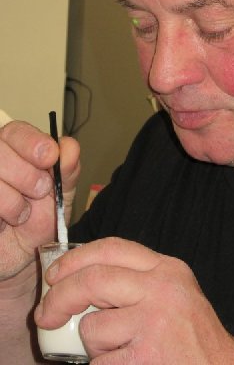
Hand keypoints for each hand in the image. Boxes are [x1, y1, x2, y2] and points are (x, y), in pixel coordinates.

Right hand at [0, 120, 79, 279]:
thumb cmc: (38, 221)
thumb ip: (67, 171)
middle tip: (40, 191)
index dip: (32, 142)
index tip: (50, 157)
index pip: (16, 131)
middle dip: (25, 174)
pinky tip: (3, 224)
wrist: (21, 259)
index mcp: (14, 148)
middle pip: (0, 150)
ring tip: (21, 214)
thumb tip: (70, 146)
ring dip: (11, 200)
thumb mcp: (60, 196)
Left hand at [35, 237, 233, 363]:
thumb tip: (82, 278)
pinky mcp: (144, 357)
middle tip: (46, 315)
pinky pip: (100, 362)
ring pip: (93, 327)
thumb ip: (138, 280)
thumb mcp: (174, 292)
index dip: (76, 258)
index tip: (55, 274)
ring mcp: (154, 322)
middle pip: (93, 279)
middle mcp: (162, 289)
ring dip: (93, 346)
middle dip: (60, 297)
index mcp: (167, 269)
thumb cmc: (192, 337)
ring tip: (118, 351)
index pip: (112, 248)